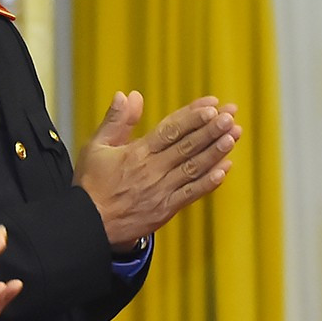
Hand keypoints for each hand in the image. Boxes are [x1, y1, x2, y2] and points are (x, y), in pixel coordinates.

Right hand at [75, 92, 240, 247]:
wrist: (88, 225)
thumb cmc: (91, 185)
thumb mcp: (95, 147)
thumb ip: (115, 121)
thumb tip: (126, 95)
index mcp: (136, 152)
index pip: (170, 129)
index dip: (192, 116)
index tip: (211, 104)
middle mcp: (152, 170)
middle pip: (187, 146)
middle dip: (211, 129)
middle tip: (230, 115)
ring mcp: (161, 190)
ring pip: (194, 167)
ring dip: (215, 151)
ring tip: (233, 135)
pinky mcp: (166, 209)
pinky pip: (192, 193)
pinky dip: (209, 181)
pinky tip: (224, 169)